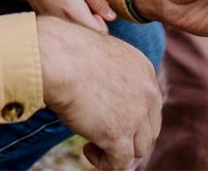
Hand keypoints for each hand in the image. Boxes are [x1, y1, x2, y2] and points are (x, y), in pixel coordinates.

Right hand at [15, 0, 113, 32]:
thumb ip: (99, 0)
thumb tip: (111, 17)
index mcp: (74, 12)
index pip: (97, 33)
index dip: (102, 24)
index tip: (96, 10)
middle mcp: (62, 23)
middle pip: (86, 36)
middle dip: (91, 25)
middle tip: (86, 7)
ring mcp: (53, 25)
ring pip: (74, 34)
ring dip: (79, 23)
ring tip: (73, 5)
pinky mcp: (46, 24)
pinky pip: (63, 31)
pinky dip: (68, 22)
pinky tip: (62, 8)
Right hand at [35, 16, 161, 169]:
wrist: (56, 56)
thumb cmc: (64, 48)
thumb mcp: (98, 51)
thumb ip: (107, 66)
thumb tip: (97, 70)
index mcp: (143, 68)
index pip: (150, 103)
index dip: (133, 116)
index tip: (109, 117)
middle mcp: (147, 91)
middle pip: (150, 128)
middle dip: (130, 136)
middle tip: (104, 135)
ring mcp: (136, 114)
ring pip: (140, 148)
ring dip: (119, 151)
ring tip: (93, 145)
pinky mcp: (118, 134)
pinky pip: (120, 162)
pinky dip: (105, 162)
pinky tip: (88, 151)